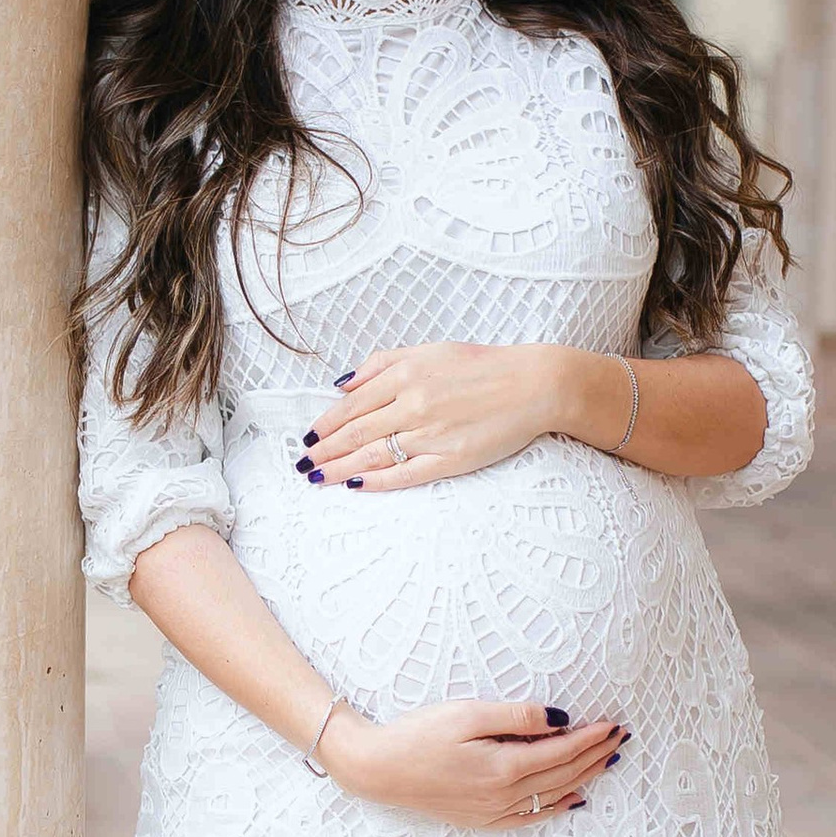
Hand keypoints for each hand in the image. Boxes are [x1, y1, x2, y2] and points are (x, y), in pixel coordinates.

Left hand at [300, 343, 627, 490]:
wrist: (534, 385)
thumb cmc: (482, 365)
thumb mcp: (430, 350)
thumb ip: (383, 363)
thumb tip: (342, 382)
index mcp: (406, 374)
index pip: (352, 405)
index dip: (326, 423)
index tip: (308, 437)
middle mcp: (413, 404)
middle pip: (356, 433)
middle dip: (324, 450)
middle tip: (301, 464)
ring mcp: (431, 434)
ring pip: (373, 455)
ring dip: (340, 469)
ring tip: (317, 478)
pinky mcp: (451, 459)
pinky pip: (405, 474)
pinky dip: (377, 481)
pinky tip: (356, 486)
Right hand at [324, 698, 625, 828]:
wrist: (376, 769)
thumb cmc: (417, 734)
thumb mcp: (467, 714)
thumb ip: (518, 717)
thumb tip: (561, 719)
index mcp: (504, 767)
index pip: (562, 752)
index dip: (591, 738)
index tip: (614, 724)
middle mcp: (504, 795)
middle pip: (564, 775)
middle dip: (595, 756)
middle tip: (621, 739)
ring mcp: (493, 811)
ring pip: (553, 796)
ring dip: (583, 778)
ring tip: (607, 762)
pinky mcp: (481, 819)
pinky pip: (531, 817)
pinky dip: (557, 808)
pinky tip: (574, 801)